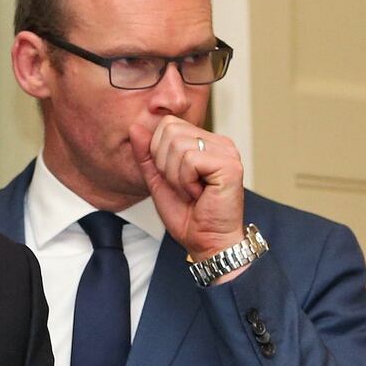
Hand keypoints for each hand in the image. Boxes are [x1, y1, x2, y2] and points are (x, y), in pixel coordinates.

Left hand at [129, 116, 244, 263]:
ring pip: (178, 145)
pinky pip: (190, 160)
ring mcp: (227, 151)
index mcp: (205, 141)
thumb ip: (146, 153)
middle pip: (170, 130)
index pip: (167, 124)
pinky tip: (200, 194)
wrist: (205, 242)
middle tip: (183, 186)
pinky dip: (186, 182)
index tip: (174, 177)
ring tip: (192, 191)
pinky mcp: (230, 165)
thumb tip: (135, 127)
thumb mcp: (157, 179)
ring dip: (176, 176)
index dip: (158, 152)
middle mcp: (219, 142)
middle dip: (165, 164)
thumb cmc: (187, 214)